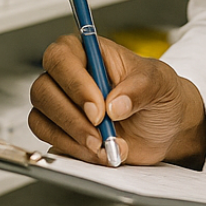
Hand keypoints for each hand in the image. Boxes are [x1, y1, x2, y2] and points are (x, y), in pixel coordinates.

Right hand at [30, 34, 205, 165]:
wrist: (165, 127)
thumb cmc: (158, 95)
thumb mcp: (161, 83)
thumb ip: (141, 88)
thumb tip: (115, 104)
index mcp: (89, 52)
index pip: (61, 56)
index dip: (74, 83)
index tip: (98, 109)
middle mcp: (69, 75)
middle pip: (43, 89)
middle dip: (71, 117)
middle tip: (100, 133)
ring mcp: (61, 103)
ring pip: (41, 116)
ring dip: (72, 136)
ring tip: (104, 145)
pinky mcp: (60, 129)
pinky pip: (48, 139)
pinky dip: (72, 149)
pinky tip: (97, 152)